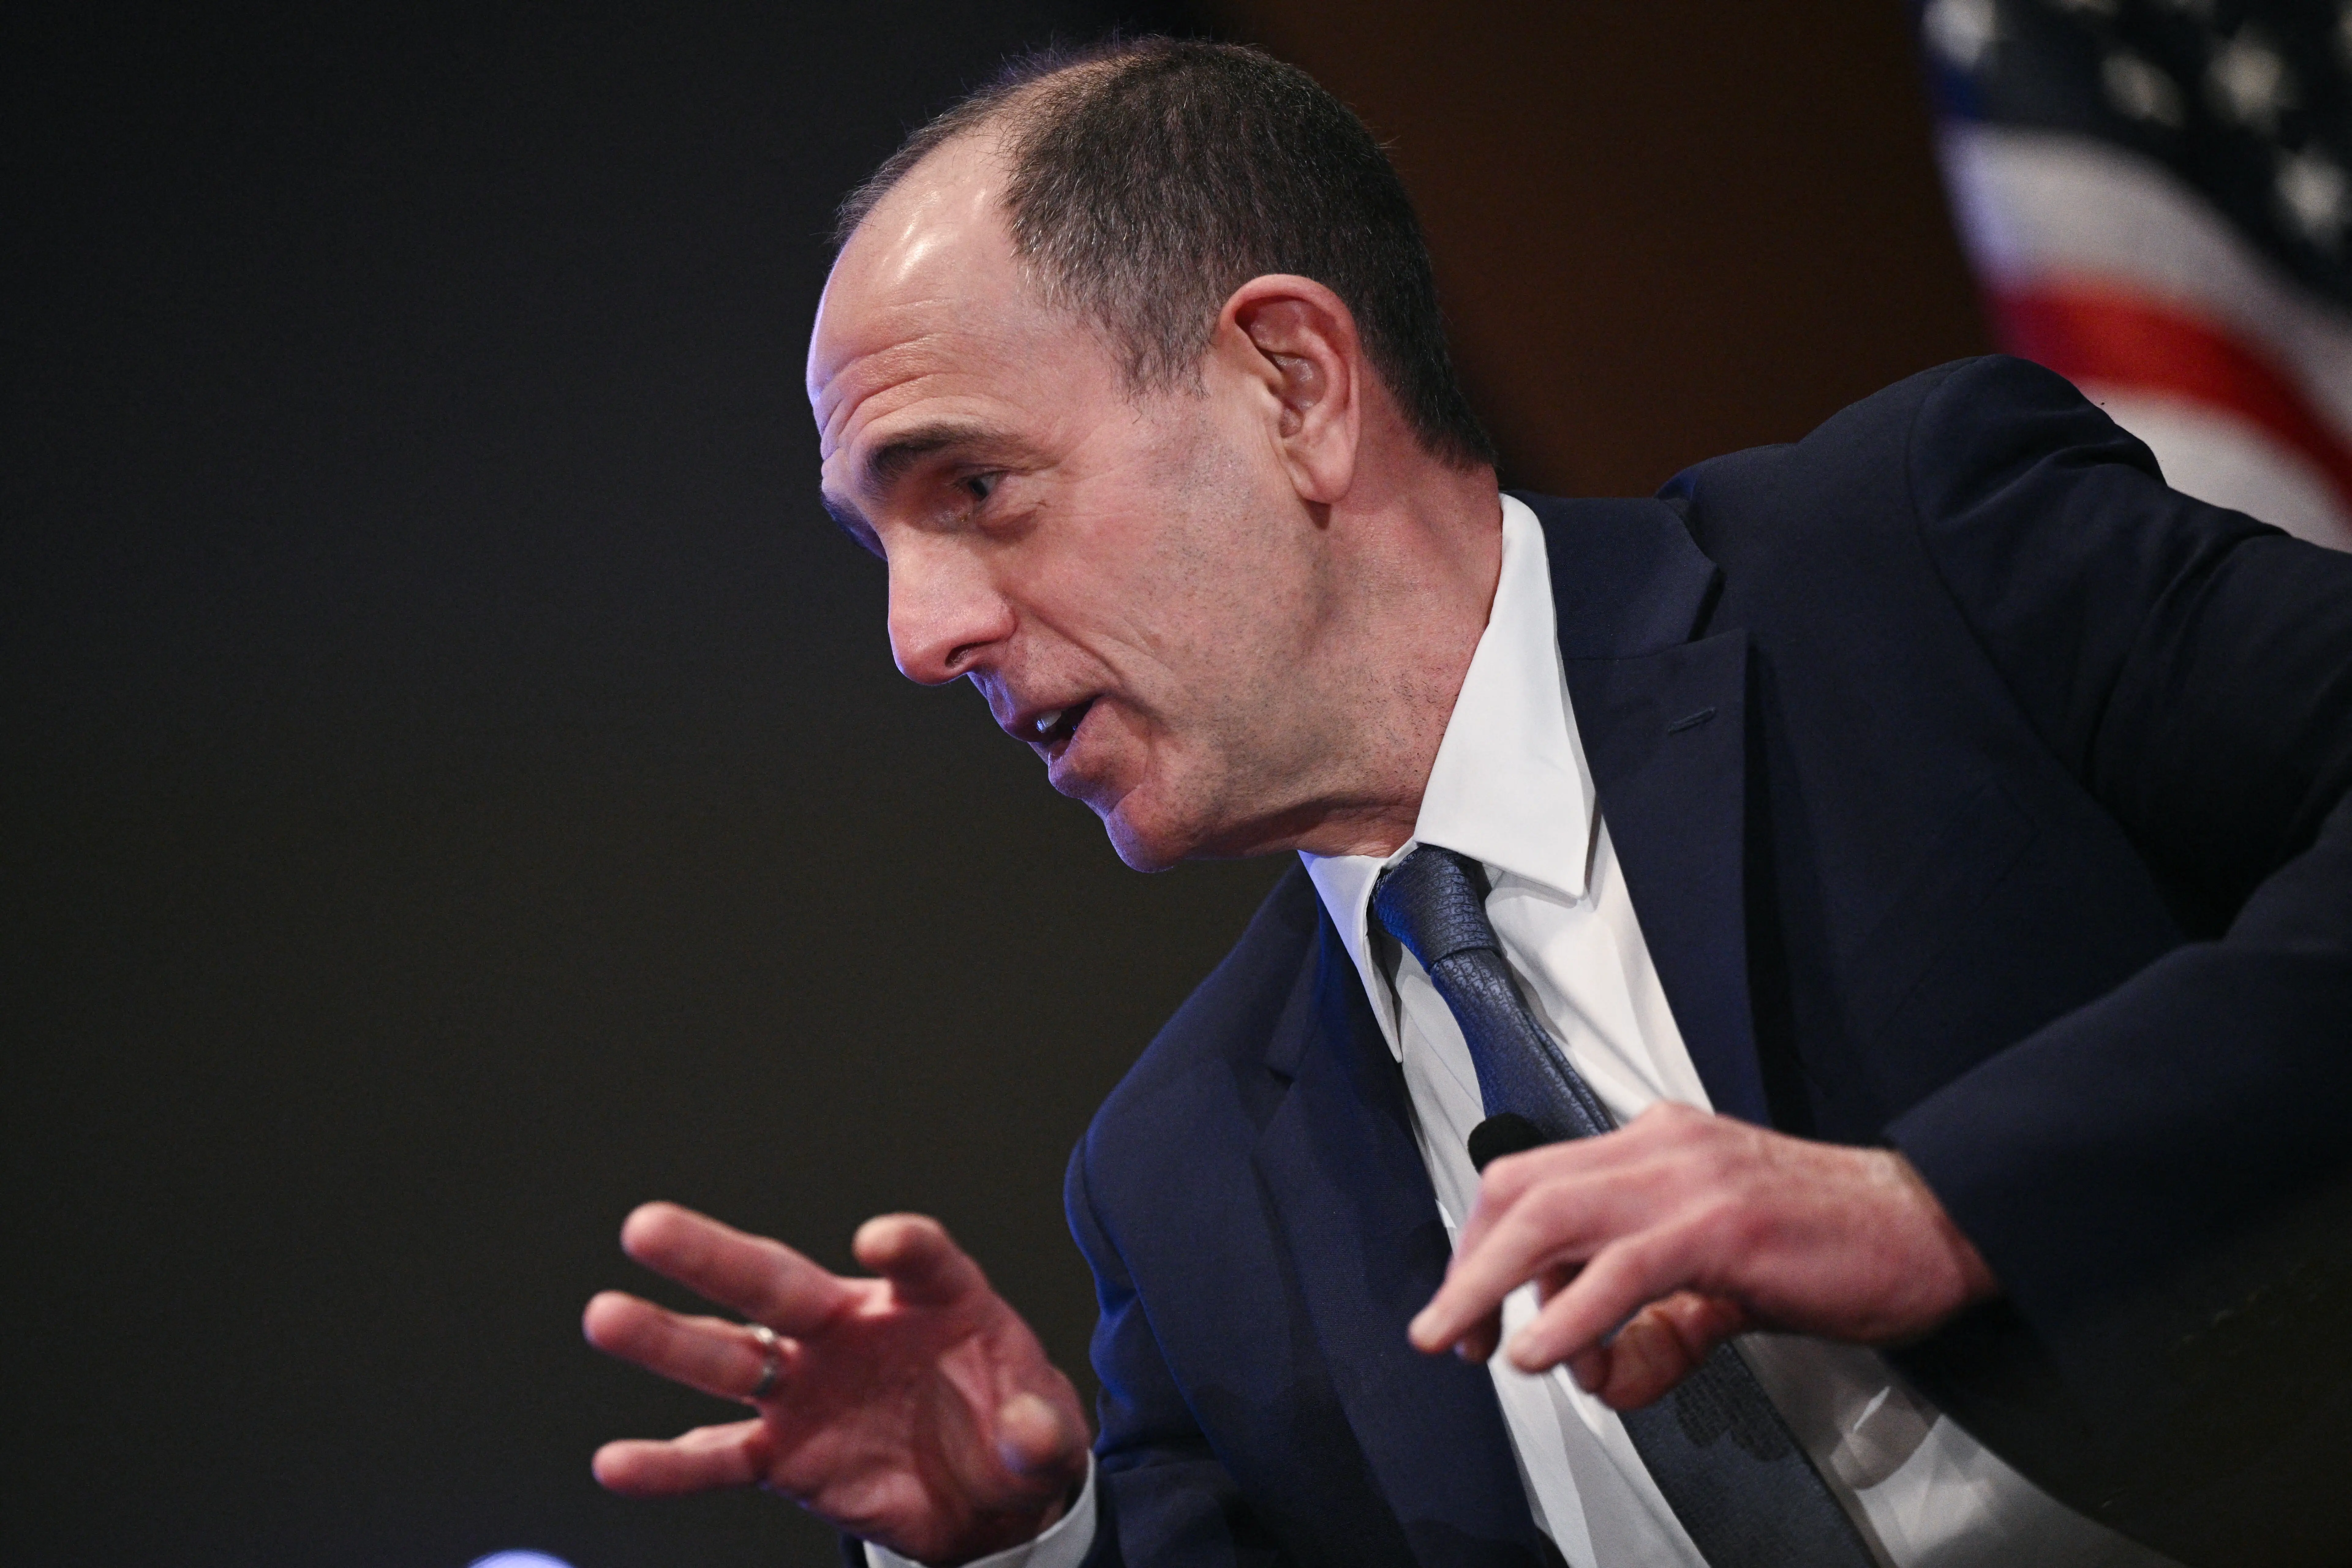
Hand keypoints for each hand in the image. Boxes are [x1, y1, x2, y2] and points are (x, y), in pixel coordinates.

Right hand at [584, 1202, 1089, 1565]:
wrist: (987, 1498)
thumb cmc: (1015, 1437)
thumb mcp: (1047, 1439)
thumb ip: (1039, 1433)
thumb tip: (1027, 1433)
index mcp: (934, 1300)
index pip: (920, 1258)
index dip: (903, 1245)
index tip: (879, 1242)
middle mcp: (855, 1327)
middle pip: (780, 1282)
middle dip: (713, 1255)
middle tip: (647, 1225)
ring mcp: (810, 1387)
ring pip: (730, 1355)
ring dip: (667, 1338)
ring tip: (605, 1315)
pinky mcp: (786, 1452)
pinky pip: (721, 1455)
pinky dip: (670, 1463)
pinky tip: (618, 1462)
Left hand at [1408, 1102, 1996, 1409]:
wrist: (1932, 1227)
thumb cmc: (1834, 1243)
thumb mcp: (1720, 1290)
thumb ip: (1657, 1330)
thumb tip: (1602, 1373)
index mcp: (1655, 1146)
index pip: (1533, 1179)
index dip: (1482, 1243)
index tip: (1469, 1304)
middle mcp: (1659, 1147)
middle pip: (1520, 1190)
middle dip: (1465, 1264)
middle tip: (1446, 1330)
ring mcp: (1688, 1180)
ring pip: (1550, 1217)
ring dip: (1489, 1285)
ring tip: (1467, 1341)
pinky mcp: (1722, 1227)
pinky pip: (1621, 1269)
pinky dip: (1570, 1316)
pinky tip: (1547, 1353)